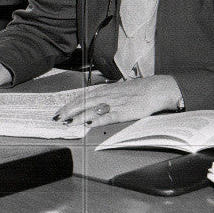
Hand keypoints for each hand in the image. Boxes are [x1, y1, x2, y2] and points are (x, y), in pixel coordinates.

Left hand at [52, 75, 182, 127]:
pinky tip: (88, 124)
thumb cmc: (139, 89)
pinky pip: (107, 116)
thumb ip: (106, 93)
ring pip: (92, 109)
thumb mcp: (119, 88)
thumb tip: (95, 98)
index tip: (60, 110)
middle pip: (83, 102)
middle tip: (57, 117)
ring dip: (78, 116)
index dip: (70, 103)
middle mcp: (107, 95)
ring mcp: (114, 104)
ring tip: (67, 122)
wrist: (155, 89)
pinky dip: (97, 120)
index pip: (83, 96)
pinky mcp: (123, 112)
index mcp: (106, 89)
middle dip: (69, 110)